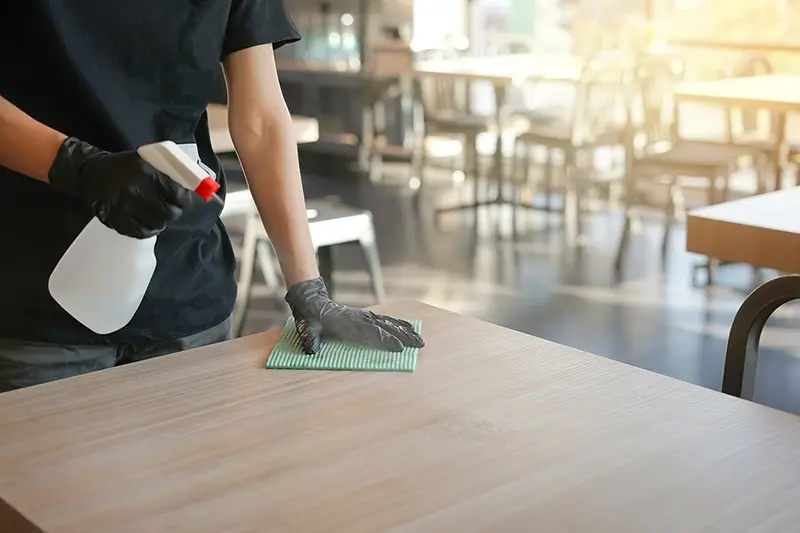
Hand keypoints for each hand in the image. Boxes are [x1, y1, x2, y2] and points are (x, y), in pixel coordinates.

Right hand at [48, 137, 192, 237]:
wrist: (91, 174)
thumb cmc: (125, 167)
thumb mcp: (147, 160)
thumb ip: (169, 172)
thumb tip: (197, 187)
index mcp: (145, 172)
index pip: (176, 194)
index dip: (183, 199)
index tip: (182, 199)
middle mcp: (135, 189)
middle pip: (168, 212)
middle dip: (174, 211)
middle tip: (172, 208)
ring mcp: (124, 206)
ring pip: (157, 224)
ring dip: (161, 221)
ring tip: (158, 214)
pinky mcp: (115, 219)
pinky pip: (140, 232)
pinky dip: (147, 229)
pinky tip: (147, 222)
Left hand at [285, 277, 424, 353]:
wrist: (314, 302)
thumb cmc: (312, 318)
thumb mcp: (308, 328)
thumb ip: (311, 338)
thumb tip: (311, 349)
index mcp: (350, 323)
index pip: (371, 332)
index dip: (385, 340)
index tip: (399, 347)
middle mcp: (361, 319)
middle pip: (386, 328)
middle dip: (403, 336)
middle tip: (419, 344)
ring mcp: (366, 317)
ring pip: (389, 323)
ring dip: (405, 331)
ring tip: (420, 339)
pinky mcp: (367, 317)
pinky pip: (386, 321)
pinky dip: (400, 324)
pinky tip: (410, 329)